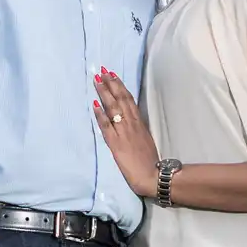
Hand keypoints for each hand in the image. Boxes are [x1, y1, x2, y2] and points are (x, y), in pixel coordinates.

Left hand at [93, 69, 159, 198]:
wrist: (152, 176)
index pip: (129, 100)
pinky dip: (100, 114)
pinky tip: (94, 104)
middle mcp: (132, 124)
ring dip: (104, 93)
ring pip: (113, 108)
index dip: (120, 86)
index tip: (112, 74)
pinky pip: (107, 126)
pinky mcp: (116, 143)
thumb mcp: (146, 140)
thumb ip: (138, 130)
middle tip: (102, 69)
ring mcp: (124, 133)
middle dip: (111, 83)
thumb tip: (131, 121)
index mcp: (140, 123)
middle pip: (120, 99)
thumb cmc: (150, 162)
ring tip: (97, 80)